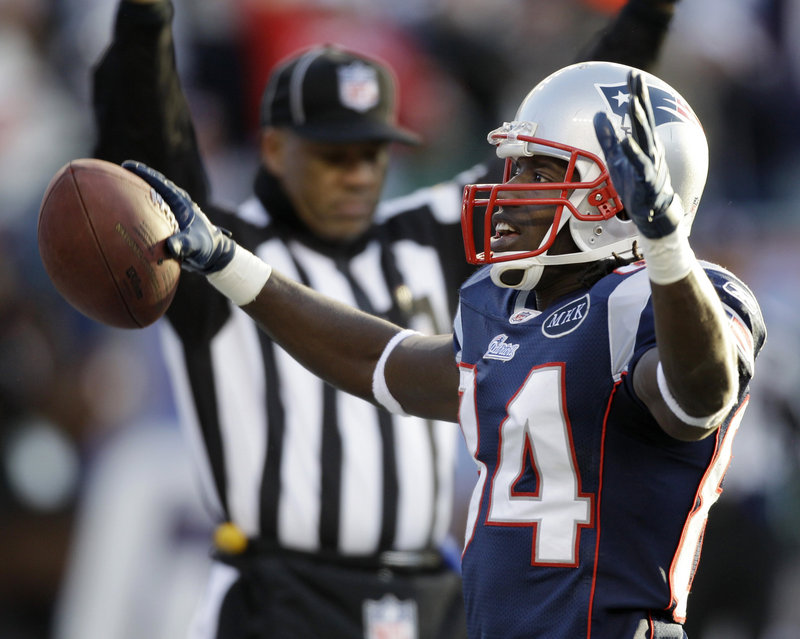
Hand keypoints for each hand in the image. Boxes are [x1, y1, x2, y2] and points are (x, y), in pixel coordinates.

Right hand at [122, 160, 234, 272]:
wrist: (213, 256)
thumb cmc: (207, 247)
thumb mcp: (197, 245)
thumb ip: (185, 245)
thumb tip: (170, 247)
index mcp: (181, 203)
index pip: (161, 184)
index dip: (144, 174)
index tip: (127, 165)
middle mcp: (174, 206)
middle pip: (151, 188)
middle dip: (134, 180)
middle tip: (113, 173)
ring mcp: (169, 215)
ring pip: (148, 202)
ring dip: (132, 197)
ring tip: (111, 193)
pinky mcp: (166, 226)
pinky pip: (147, 218)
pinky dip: (134, 216)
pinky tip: (119, 221)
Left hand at [593, 71, 681, 238]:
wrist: (650, 210)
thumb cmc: (634, 182)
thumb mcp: (615, 156)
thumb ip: (606, 136)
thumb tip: (597, 114)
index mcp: (643, 142)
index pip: (639, 113)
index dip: (636, 93)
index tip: (632, 74)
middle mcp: (649, 148)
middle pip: (644, 118)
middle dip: (640, 97)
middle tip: (635, 76)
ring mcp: (649, 162)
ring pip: (644, 137)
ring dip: (638, 120)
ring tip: (632, 102)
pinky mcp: (645, 178)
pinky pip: (639, 163)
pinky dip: (632, 151)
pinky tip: (625, 140)